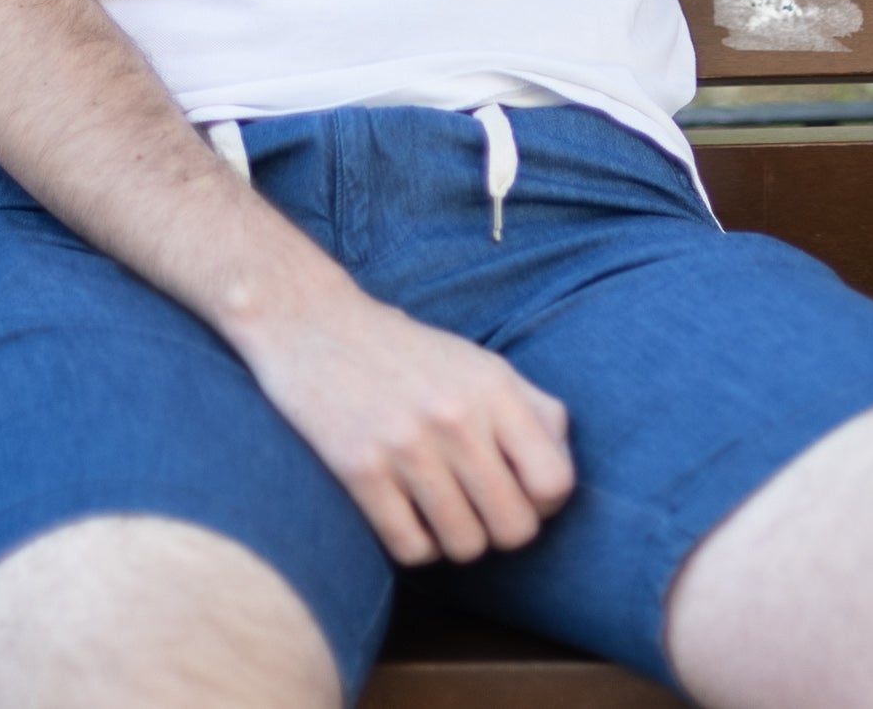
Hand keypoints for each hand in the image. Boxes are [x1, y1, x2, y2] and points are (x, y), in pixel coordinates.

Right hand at [233, 280, 574, 564]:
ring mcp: (407, 445)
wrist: (312, 324)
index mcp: (495, 388)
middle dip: (499, 531)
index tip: (518, 496)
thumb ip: (534, 410)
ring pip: (464, 546)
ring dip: (454, 539)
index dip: (544, 505)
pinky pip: (412, 548)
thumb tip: (561, 475)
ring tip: (437, 510)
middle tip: (475, 510)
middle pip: (514, 528)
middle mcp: (457, 417)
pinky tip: (402, 513)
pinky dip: (413, 543)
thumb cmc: (406, 352)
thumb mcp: (481, 363)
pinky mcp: (359, 469)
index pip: (555, 483)